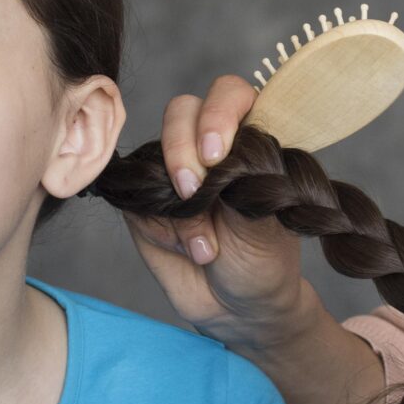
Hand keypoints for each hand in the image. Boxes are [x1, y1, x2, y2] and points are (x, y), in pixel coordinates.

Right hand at [121, 75, 314, 350]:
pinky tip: (188, 251)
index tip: (218, 154)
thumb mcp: (267, 220)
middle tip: (193, 191)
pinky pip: (136, 198)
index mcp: (248, 137)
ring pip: (153, 153)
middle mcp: (206, 146)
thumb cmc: (264, 258)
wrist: (239, 309)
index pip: (230, 95)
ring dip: (177, 204)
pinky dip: (160, 227)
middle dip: (182, 147)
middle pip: (182, 112)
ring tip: (204, 247)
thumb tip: (204, 162)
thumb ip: (239, 180)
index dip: (220, 112)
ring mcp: (171, 172)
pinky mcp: (144, 203)